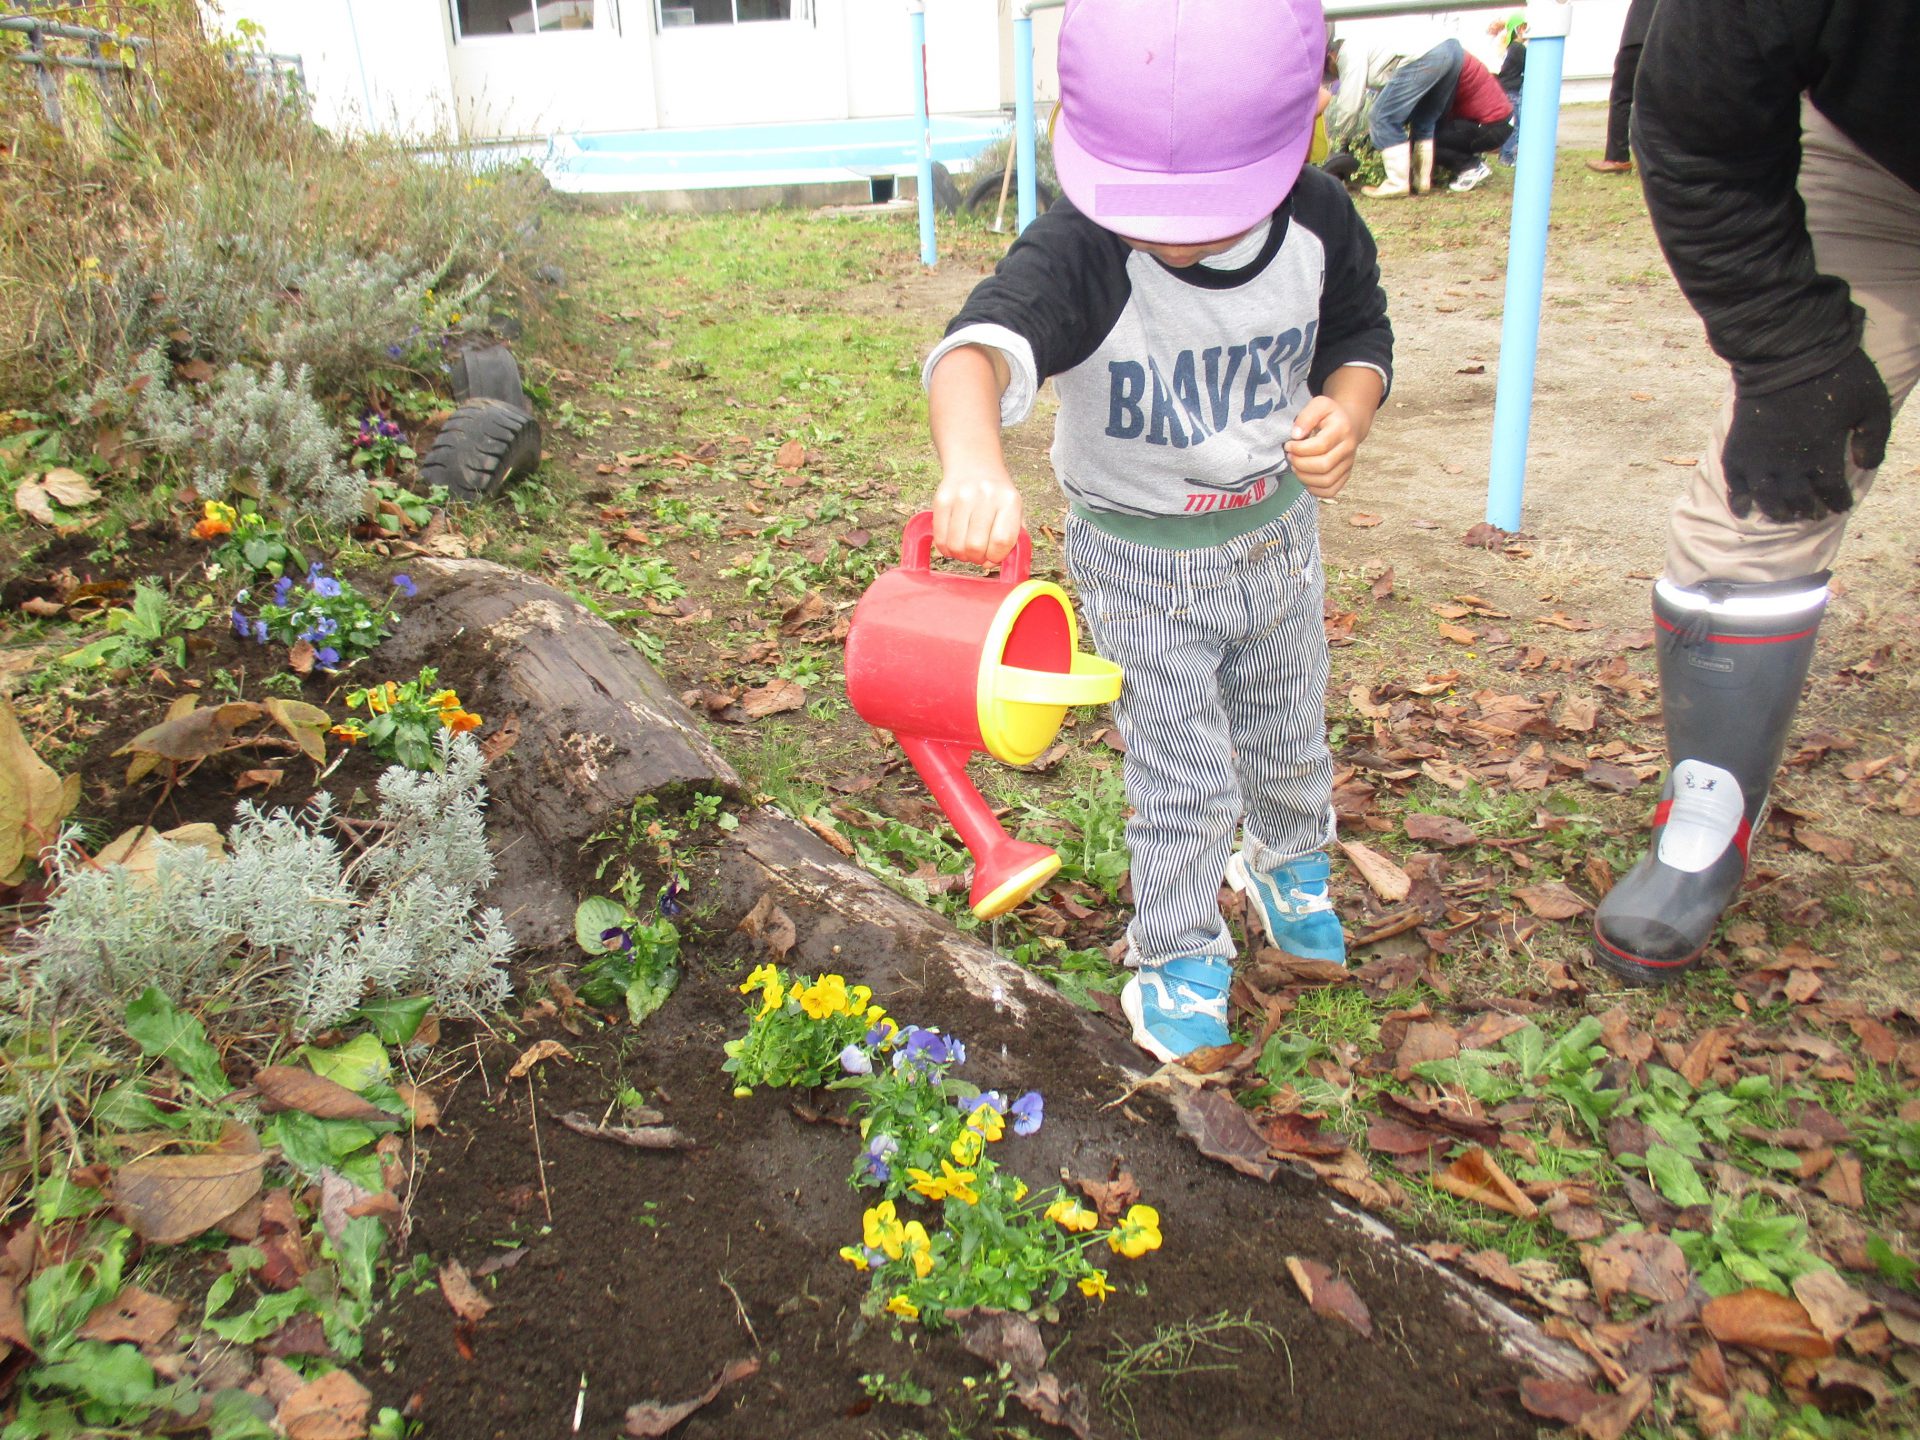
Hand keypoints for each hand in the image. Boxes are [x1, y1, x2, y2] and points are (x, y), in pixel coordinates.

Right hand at [933, 462, 1023, 563]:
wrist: (975, 465)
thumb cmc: (998, 498)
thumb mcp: (1015, 513)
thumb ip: (1012, 541)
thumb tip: (991, 565)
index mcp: (1009, 500)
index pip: (1001, 541)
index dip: (996, 557)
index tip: (993, 557)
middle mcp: (986, 495)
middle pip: (975, 546)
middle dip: (977, 558)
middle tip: (978, 554)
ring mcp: (961, 496)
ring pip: (955, 546)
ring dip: (961, 555)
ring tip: (966, 548)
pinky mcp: (941, 499)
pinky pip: (940, 539)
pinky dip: (946, 549)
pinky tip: (954, 542)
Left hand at [1285, 395, 1360, 497]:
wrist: (1349, 423)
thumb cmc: (1329, 415)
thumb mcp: (1319, 404)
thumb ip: (1306, 416)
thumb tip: (1296, 435)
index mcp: (1342, 429)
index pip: (1320, 446)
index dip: (1300, 449)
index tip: (1289, 445)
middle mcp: (1348, 448)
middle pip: (1323, 466)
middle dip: (1300, 464)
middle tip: (1290, 457)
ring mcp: (1348, 464)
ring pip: (1326, 481)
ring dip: (1305, 477)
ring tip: (1295, 467)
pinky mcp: (1346, 475)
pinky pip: (1331, 490)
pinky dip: (1315, 490)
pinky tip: (1305, 478)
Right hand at [1722, 348, 1890, 522]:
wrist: (1786, 352)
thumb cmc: (1835, 374)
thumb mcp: (1872, 402)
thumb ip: (1874, 437)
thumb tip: (1865, 466)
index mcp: (1823, 455)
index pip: (1832, 492)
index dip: (1837, 502)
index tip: (1840, 505)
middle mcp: (1789, 464)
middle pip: (1798, 500)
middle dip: (1807, 510)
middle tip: (1812, 513)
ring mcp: (1760, 458)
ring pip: (1767, 498)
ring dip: (1777, 511)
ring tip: (1783, 515)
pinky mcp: (1738, 448)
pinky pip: (1735, 483)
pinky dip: (1738, 500)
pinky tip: (1744, 510)